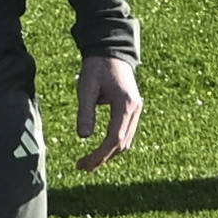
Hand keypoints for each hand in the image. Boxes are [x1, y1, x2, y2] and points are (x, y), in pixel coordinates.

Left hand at [73, 49, 144, 169]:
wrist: (111, 50)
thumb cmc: (97, 66)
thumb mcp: (86, 87)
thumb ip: (86, 112)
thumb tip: (83, 137)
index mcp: (125, 104)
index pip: (114, 139)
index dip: (99, 155)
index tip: (83, 164)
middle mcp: (135, 109)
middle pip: (122, 144)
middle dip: (102, 158)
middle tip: (82, 167)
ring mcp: (136, 109)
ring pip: (125, 141)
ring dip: (108, 153)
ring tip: (88, 162)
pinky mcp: (131, 110)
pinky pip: (125, 133)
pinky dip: (113, 144)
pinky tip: (99, 150)